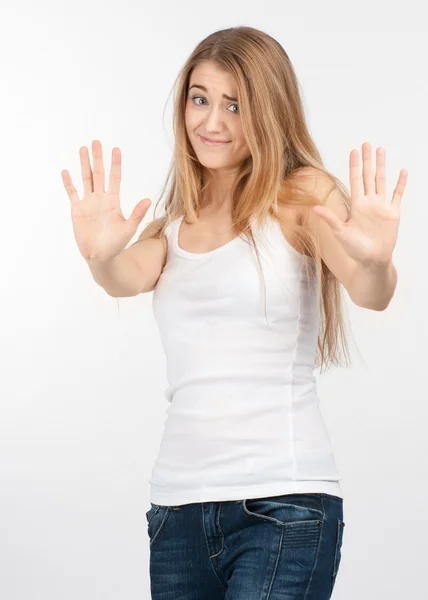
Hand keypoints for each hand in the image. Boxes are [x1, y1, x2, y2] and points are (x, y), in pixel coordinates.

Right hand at [61, 140, 151, 262]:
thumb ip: (137, 214)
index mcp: (113, 201)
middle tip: (96, 142)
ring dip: (84, 165)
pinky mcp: (77, 210)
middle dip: (98, 158)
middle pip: (99, 174)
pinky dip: (69, 183)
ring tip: (83, 149)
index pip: (114, 178)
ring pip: (86, 179)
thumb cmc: (116, 244)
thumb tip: (148, 199)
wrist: (101, 256)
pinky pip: (72, 193)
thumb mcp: (128, 228)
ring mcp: (88, 203)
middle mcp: (101, 199)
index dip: (115, 164)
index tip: (116, 149)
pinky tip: (66, 171)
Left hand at [312, 142, 407, 266]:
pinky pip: (397, 195)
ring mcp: (381, 207)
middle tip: (366, 143)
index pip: (355, 180)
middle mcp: (369, 203)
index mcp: (356, 205)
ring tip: (381, 150)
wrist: (371, 261)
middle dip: (367, 160)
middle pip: (368, 176)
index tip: (354, 151)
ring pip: (382, 181)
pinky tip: (402, 171)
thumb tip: (314, 207)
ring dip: (382, 166)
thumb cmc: (354, 250)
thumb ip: (330, 218)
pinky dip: (400, 183)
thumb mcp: (340, 232)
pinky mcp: (393, 214)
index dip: (354, 165)